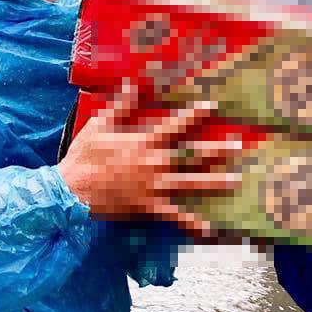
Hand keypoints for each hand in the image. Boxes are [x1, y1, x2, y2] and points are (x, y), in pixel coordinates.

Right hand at [58, 81, 243, 237]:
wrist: (72, 190)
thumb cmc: (85, 156)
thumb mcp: (100, 125)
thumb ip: (121, 106)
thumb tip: (133, 83)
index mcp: (144, 141)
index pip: (176, 125)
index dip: (195, 115)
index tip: (214, 107)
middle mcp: (155, 163)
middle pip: (192, 155)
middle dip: (217, 150)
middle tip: (239, 146)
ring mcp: (154, 187)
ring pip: (190, 183)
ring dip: (214, 182)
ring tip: (235, 180)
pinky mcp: (148, 207)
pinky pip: (174, 216)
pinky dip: (191, 223)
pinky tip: (208, 228)